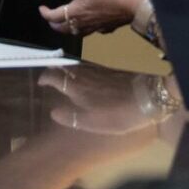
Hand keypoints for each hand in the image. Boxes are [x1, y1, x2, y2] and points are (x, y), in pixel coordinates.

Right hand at [39, 65, 172, 135]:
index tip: (40, 82)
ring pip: (77, 65)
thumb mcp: (93, 123)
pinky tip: (84, 75)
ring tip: (62, 75)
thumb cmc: (118, 115)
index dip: (46, 77)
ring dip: (66, 68)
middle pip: (65, 67)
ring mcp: (99, 72)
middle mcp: (86, 76)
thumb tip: (53, 112)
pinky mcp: (110, 72)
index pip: (55, 77)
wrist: (147, 98)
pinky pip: (88, 67)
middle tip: (48, 76)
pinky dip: (80, 69)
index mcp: (78, 88)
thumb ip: (71, 117)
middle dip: (54, 69)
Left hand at [41, 0, 146, 36]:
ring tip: (66, 23)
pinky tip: (90, 23)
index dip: (45, 13)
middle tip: (51, 18)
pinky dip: (87, 28)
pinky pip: (93, 31)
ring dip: (68, 28)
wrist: (136, 2)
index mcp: (77, 11)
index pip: (55, 16)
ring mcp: (96, 26)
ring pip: (77, 32)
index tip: (42, 9)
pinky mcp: (107, 26)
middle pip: (64, 28)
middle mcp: (85, 22)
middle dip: (54, 24)